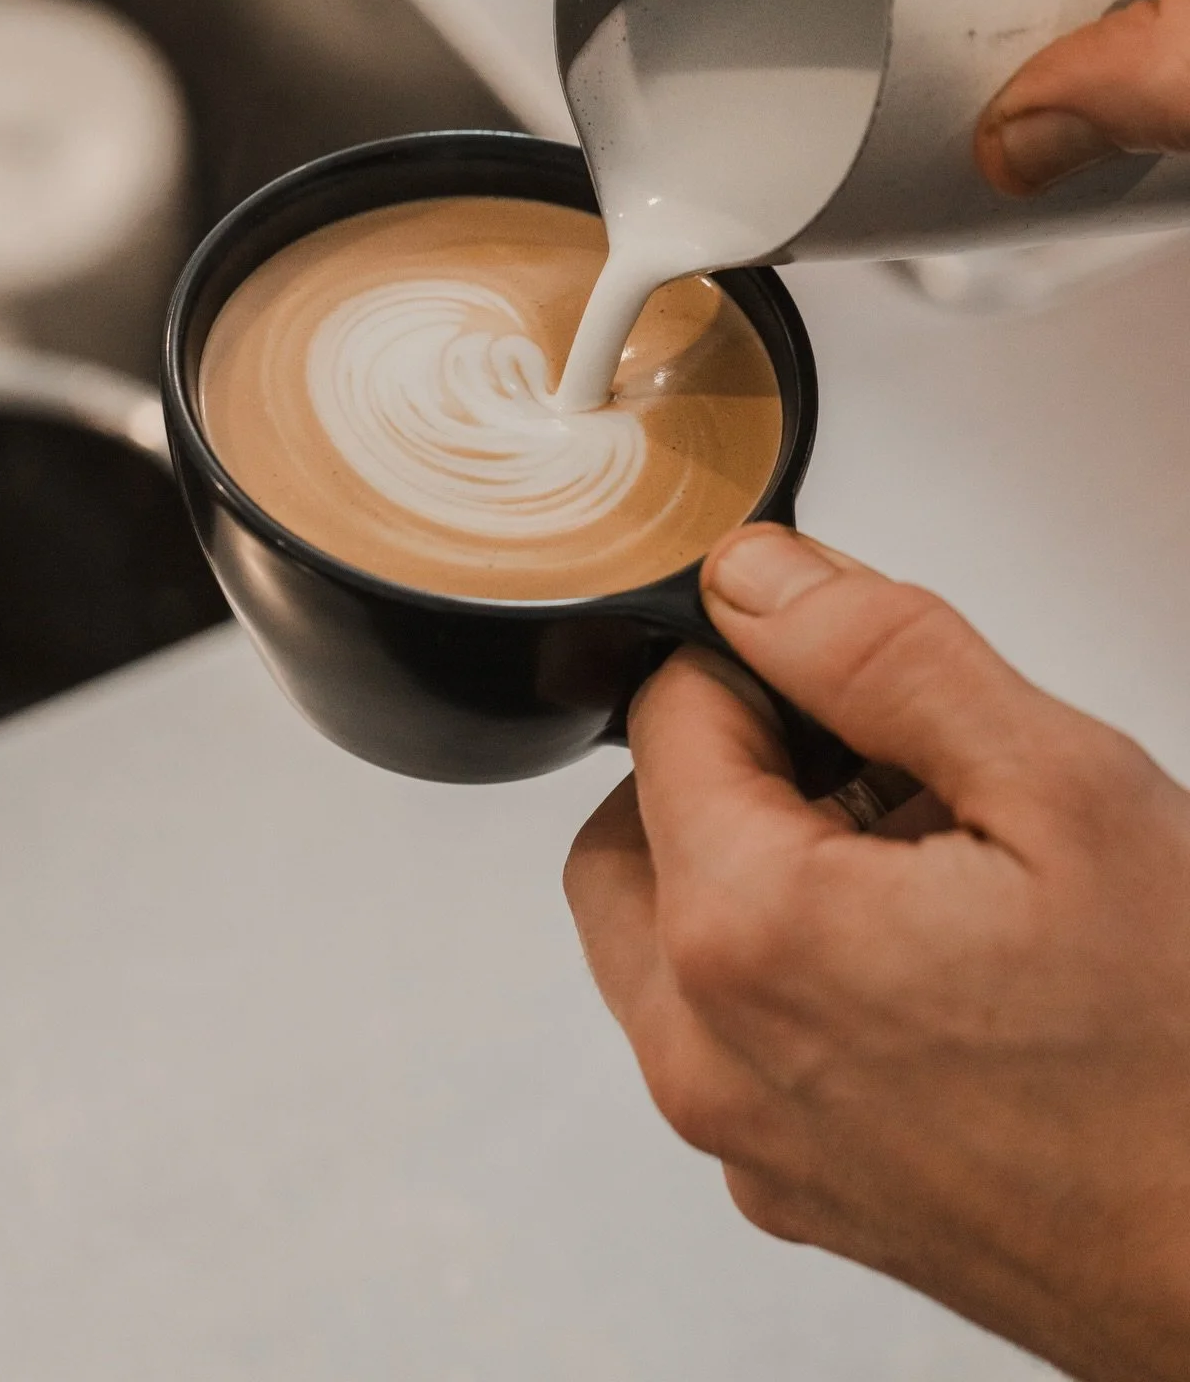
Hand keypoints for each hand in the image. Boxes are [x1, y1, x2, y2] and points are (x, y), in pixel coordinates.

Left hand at [565, 524, 1189, 1381]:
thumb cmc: (1188, 1063)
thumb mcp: (1061, 791)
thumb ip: (883, 654)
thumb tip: (757, 579)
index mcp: (746, 935)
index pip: (666, 718)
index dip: (757, 661)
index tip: (844, 665)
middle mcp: (709, 1053)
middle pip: (631, 830)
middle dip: (727, 761)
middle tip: (869, 755)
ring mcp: (742, 1136)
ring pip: (661, 935)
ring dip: (747, 861)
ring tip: (909, 858)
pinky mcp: (789, 1185)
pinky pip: (723, 1033)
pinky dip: (778, 964)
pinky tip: (917, 956)